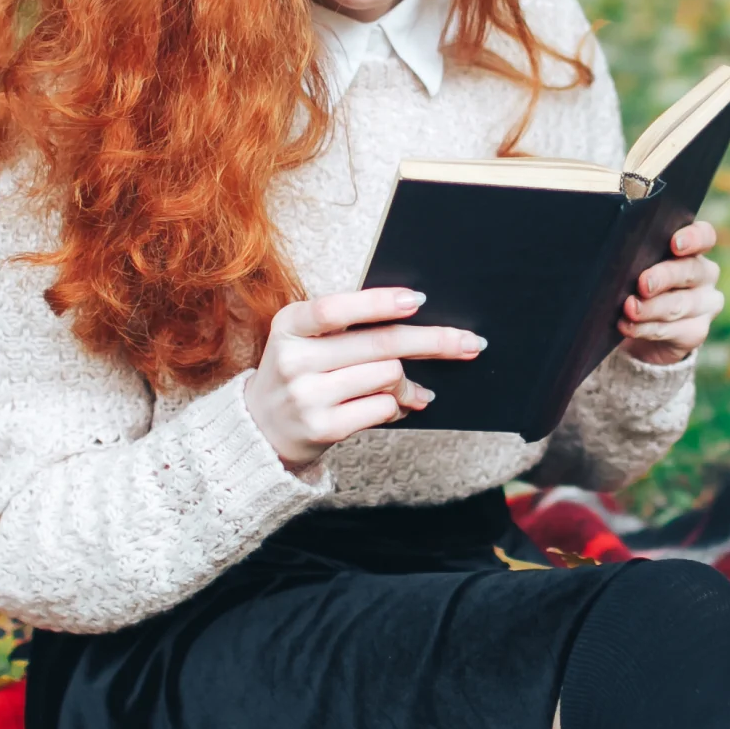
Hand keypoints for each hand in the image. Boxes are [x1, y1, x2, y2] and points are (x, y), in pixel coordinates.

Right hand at [247, 288, 484, 469]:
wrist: (260, 428)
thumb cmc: (300, 372)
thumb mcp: (308, 340)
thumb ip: (350, 328)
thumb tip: (420, 325)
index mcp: (289, 325)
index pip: (336, 308)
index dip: (379, 302)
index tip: (419, 300)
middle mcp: (293, 359)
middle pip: (380, 344)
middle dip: (433, 341)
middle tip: (469, 343)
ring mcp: (306, 396)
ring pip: (388, 376)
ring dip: (410, 384)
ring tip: (412, 391)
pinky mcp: (321, 428)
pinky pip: (382, 408)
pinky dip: (398, 406)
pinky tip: (396, 407)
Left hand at [618, 220, 722, 365]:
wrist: (637, 334)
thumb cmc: (632, 286)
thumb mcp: (633, 266)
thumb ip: (632, 255)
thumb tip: (612, 243)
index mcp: (693, 249)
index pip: (704, 236)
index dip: (693, 238)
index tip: (674, 244)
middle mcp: (705, 274)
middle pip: (691, 271)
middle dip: (664, 277)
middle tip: (642, 283)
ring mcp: (705, 305)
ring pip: (680, 304)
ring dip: (651, 307)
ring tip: (629, 308)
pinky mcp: (696, 331)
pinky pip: (672, 330)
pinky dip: (646, 328)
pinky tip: (628, 326)